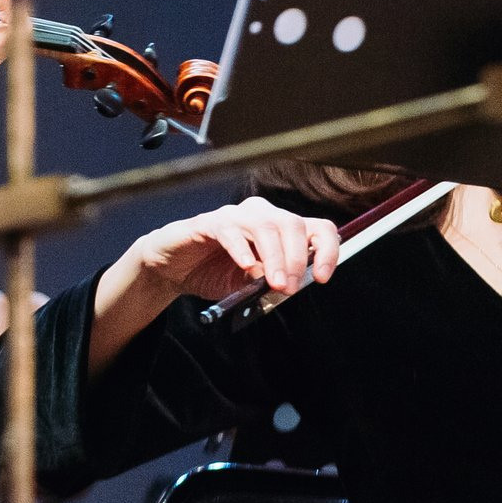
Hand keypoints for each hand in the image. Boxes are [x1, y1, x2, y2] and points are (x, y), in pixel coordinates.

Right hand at [115, 196, 341, 304]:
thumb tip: (291, 284)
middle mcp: (261, 215)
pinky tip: (244, 267)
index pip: (317, 228)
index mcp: (280, 229)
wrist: (174, 271)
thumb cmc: (215, 273)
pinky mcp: (208, 222)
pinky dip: (241, 249)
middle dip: (296, 259)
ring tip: (272, 283)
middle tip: (289, 287)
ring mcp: (234, 216)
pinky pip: (230, 229)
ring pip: (266, 225)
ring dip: (274, 257)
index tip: (323, 277)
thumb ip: (272, 281)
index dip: (327, 251)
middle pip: (293, 224)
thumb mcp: (253, 284)